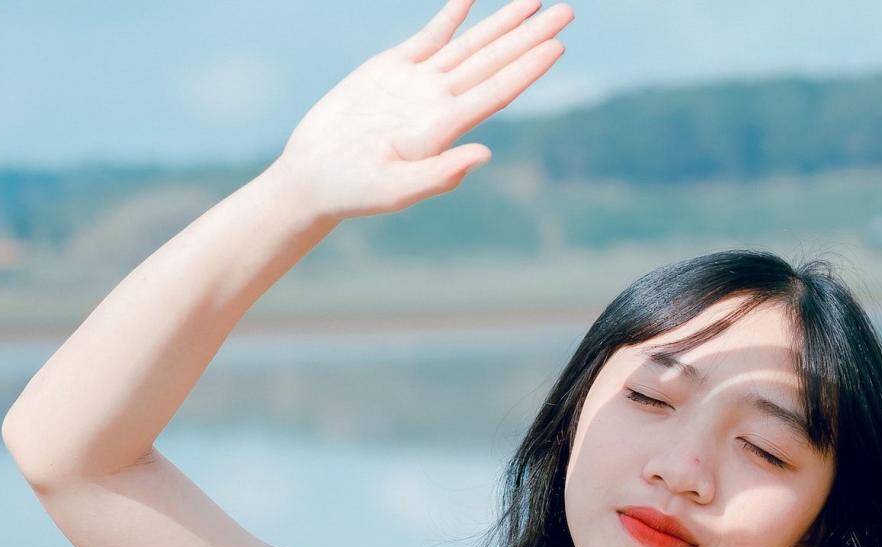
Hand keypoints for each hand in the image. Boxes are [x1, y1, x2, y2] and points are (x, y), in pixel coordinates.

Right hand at [271, 0, 571, 221]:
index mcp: (444, 129)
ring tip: (535, 0)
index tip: (558, 46)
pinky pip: (430, 36)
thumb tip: (485, 154)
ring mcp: (418, 84)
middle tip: (567, 12)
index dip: (528, 68)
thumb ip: (439, 173)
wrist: (313, 177)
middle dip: (530, 36)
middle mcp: (439, 102)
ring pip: (470, 45)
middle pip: (495, 62)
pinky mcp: (391, 69)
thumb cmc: (353, 191)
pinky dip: (452, 15)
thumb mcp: (396, 189)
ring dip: (503, 23)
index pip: (497, 91)